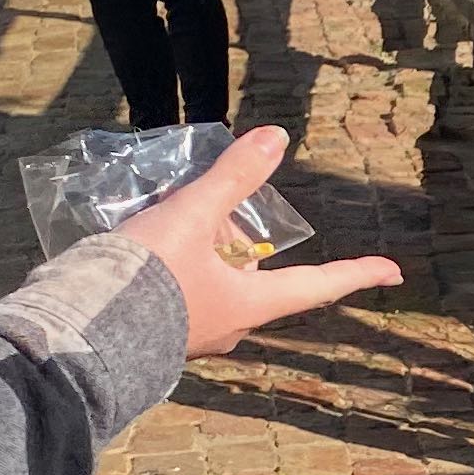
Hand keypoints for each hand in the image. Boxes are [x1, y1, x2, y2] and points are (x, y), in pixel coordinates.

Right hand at [106, 127, 397, 354]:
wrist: (80, 334)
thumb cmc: (147, 278)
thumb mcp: (191, 216)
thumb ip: (232, 178)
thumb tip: (276, 137)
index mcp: (251, 304)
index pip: (319, 286)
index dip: (358, 273)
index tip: (394, 274)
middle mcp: (230, 328)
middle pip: (258, 282)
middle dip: (246, 248)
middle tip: (225, 217)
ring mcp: (193, 337)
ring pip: (217, 288)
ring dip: (207, 256)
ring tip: (179, 220)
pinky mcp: (157, 336)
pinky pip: (183, 297)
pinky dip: (177, 269)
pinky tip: (150, 247)